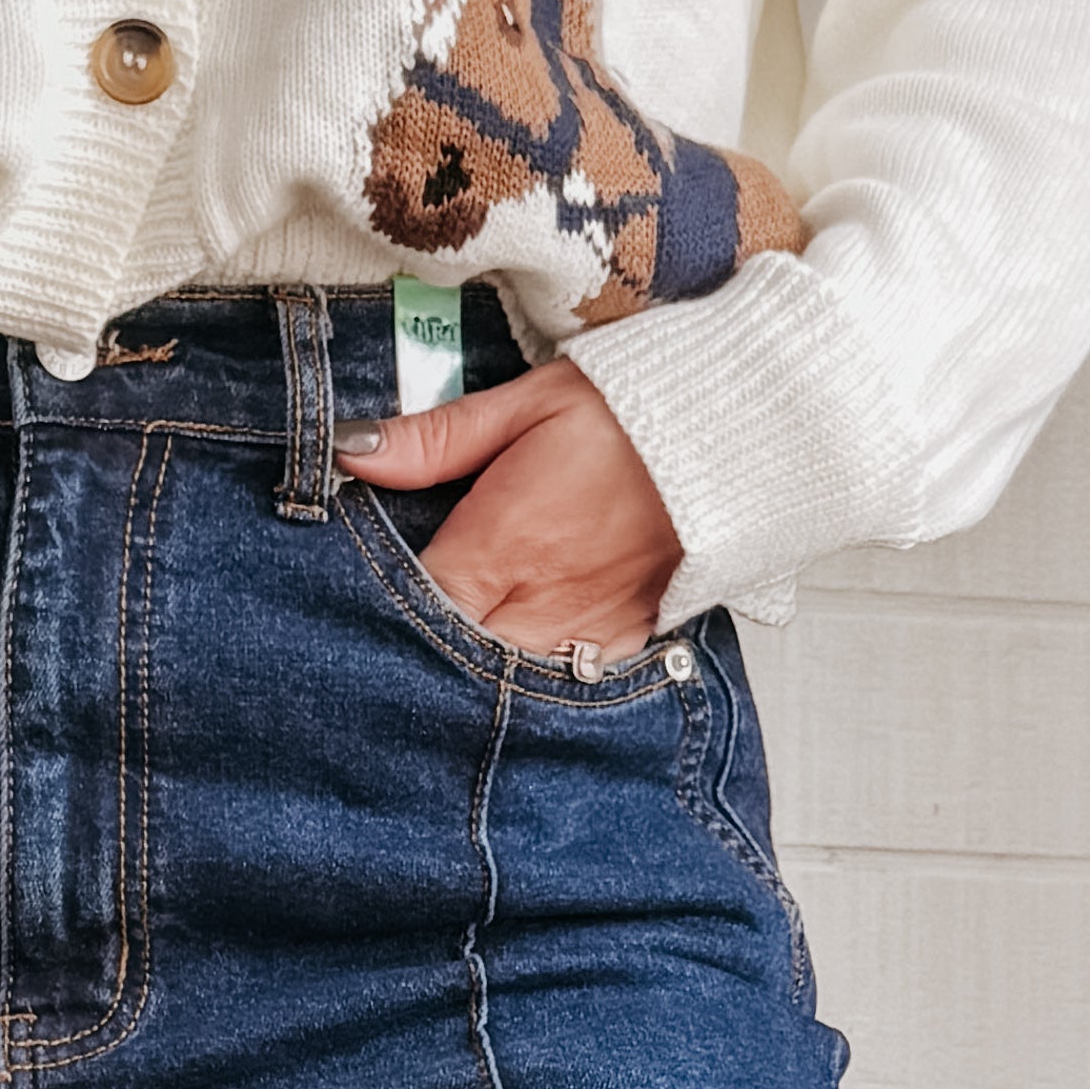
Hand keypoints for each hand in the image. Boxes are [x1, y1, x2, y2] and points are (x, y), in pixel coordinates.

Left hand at [338, 370, 683, 656]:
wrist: (737, 436)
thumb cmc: (630, 414)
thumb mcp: (526, 405)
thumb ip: (435, 441)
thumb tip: (353, 451)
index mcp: (501, 547)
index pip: (414, 606)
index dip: (382, 604)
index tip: (359, 597)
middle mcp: (539, 604)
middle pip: (454, 659)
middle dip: (426, 647)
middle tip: (400, 632)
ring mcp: (586, 633)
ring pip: (507, 683)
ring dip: (479, 668)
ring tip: (463, 642)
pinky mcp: (627, 642)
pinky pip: (566, 679)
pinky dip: (540, 671)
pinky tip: (524, 650)